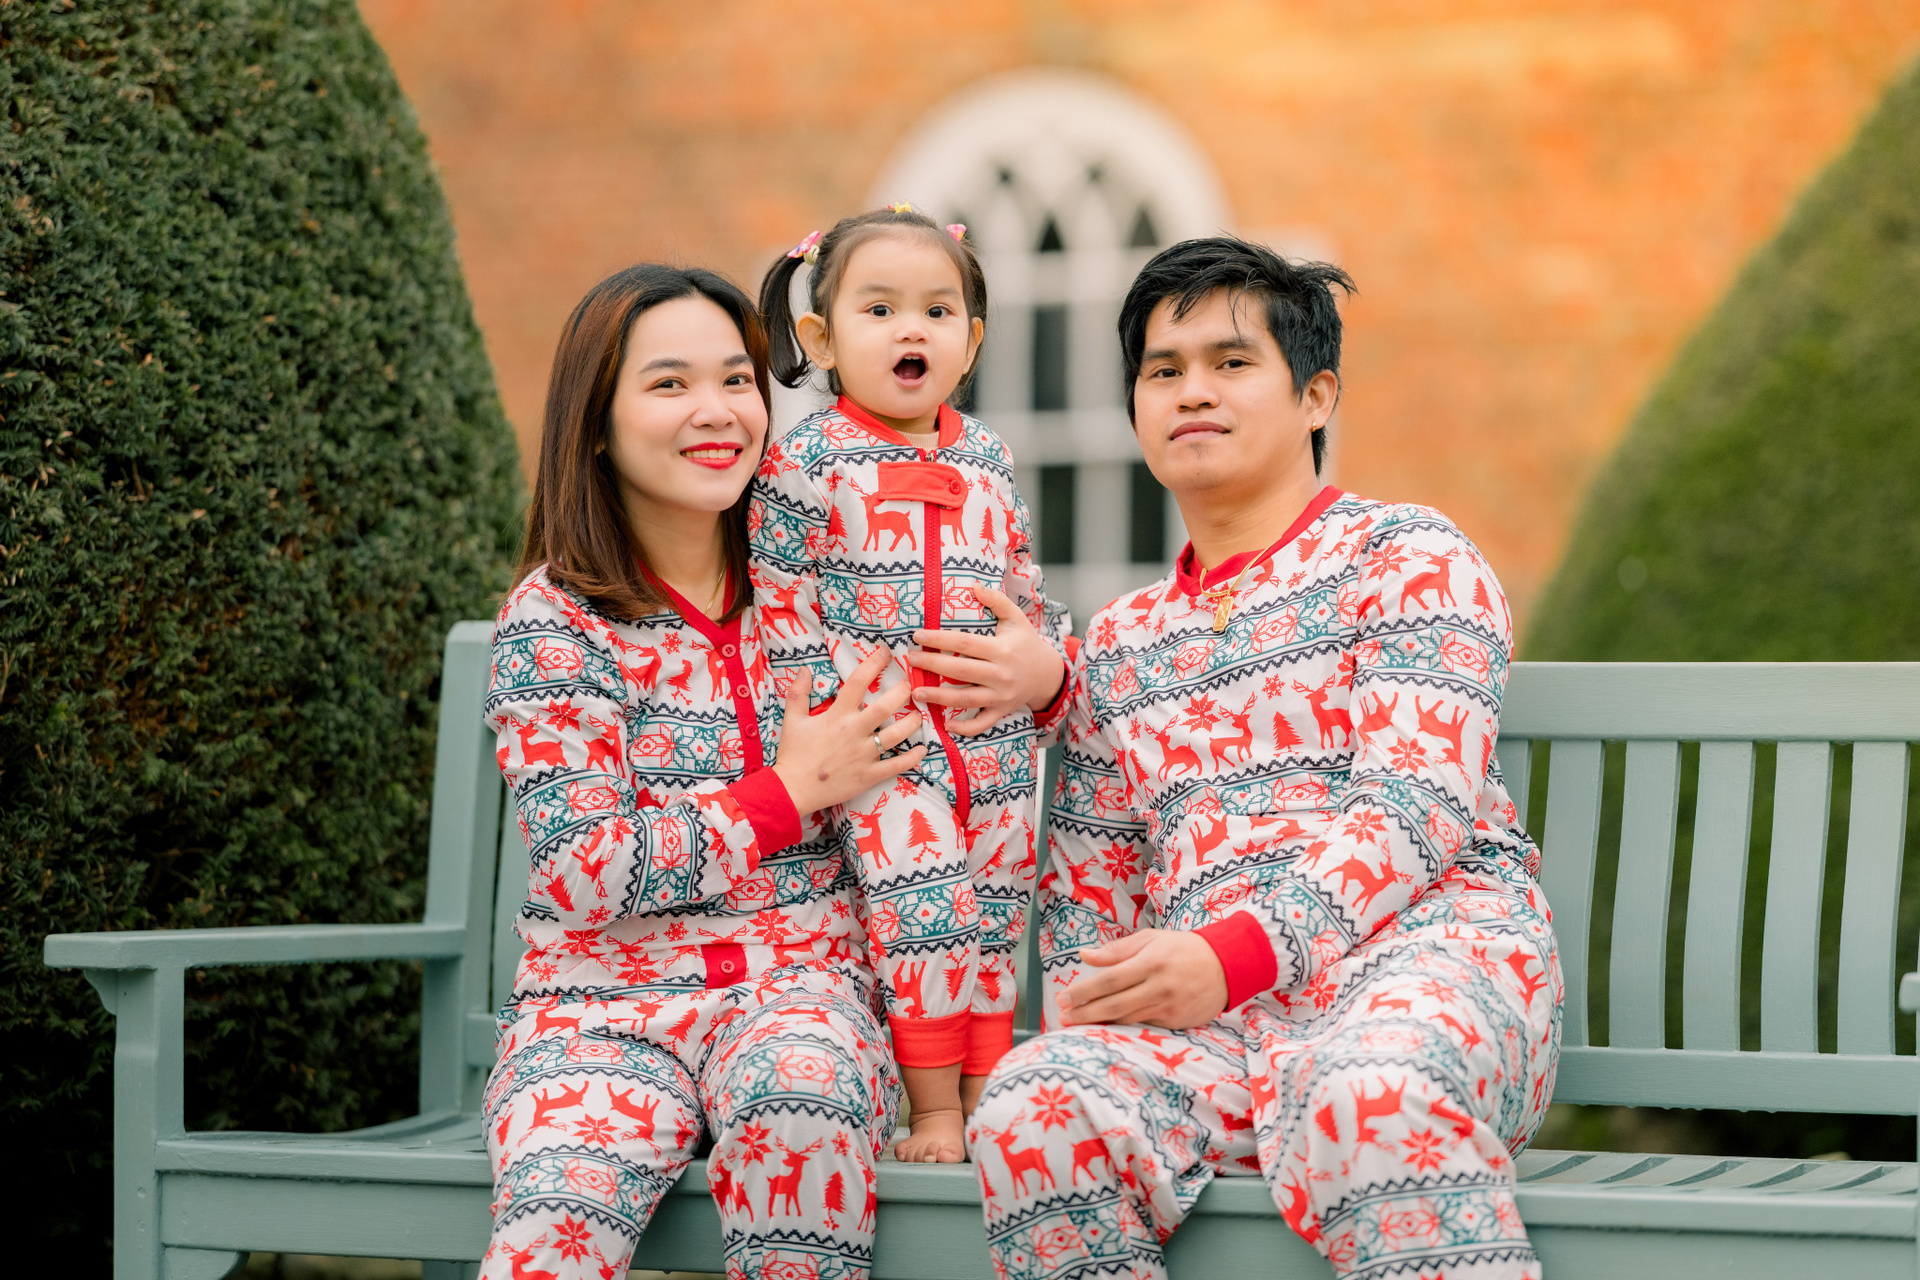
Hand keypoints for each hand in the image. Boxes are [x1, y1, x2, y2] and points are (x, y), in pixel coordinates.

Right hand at [772, 646, 924, 813]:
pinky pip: (896, 765)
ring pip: (895, 735)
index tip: (886, 652)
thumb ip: (798, 693)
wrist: (792, 790)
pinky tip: (922, 749)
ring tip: (919, 716)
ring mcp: (863, 755)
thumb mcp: (792, 720)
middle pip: (884, 707)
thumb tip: (803, 670)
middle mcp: (853, 732)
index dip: (874, 663)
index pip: (857, 682)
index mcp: (837, 716)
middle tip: (909, 686)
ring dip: (912, 724)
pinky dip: (912, 757)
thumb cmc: (792, 754)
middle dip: (901, 692)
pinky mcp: (869, 775)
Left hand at [907, 585, 1065, 736]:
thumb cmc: (1026, 643)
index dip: (940, 639)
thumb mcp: (1016, 618)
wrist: (1048, 674)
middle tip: (911, 660)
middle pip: (960, 671)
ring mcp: (1001, 696)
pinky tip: (945, 724)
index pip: (965, 643)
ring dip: (939, 697)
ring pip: (966, 699)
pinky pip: (982, 723)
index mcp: (1002, 650)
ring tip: (916, 692)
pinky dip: (965, 728)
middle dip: (932, 665)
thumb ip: (997, 601)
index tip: (918, 636)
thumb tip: (974, 586)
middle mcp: (1001, 674)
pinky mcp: (1002, 711)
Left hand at [1058, 929, 1227, 1029]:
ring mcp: (1168, 1007)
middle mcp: (1159, 986)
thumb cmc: (1184, 949)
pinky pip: (1144, 1026)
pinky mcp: (1176, 1022)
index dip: (1083, 991)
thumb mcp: (1151, 939)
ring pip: (1127, 1019)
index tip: (1063, 998)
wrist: (1227, 966)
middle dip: (1085, 1013)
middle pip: (1114, 1005)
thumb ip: (1116, 950)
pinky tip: (1106, 1028)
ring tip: (1077, 1024)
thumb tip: (1084, 955)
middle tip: (1062, 1018)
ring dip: (1099, 1023)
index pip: (1109, 980)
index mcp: (1150, 962)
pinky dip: (1123, 1027)